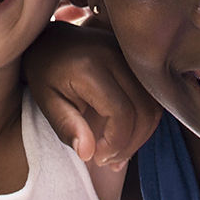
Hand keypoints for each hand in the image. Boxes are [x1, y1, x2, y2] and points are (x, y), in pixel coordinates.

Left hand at [24, 22, 159, 168]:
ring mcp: (128, 54)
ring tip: (115, 151)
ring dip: (141, 135)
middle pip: (144, 110)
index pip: (121, 112)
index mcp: (91, 66)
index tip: (96, 157)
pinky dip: (144, 120)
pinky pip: (152, 95)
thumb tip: (88, 154)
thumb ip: (67, 126)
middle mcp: (115, 55)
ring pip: (154, 105)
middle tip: (106, 159)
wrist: (50, 39)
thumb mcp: (46, 101)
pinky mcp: (135, 59)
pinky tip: (125, 135)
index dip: (115, 142)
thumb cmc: (44, 72)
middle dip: (130, 144)